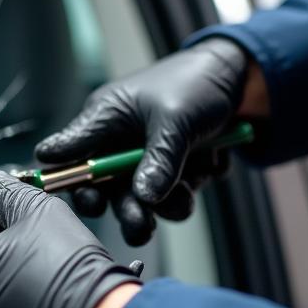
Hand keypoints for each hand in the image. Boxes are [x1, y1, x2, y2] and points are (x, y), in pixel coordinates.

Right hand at [35, 39, 252, 244]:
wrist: (239, 80)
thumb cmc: (194, 83)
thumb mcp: (175, 119)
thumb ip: (159, 160)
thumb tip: (144, 197)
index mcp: (105, 119)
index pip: (70, 153)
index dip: (69, 179)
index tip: (88, 200)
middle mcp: (118, 143)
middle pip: (108, 189)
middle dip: (128, 209)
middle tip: (141, 227)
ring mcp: (144, 159)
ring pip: (144, 199)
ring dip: (168, 204)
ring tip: (188, 196)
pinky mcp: (170, 171)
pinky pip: (175, 193)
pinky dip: (193, 184)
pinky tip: (210, 160)